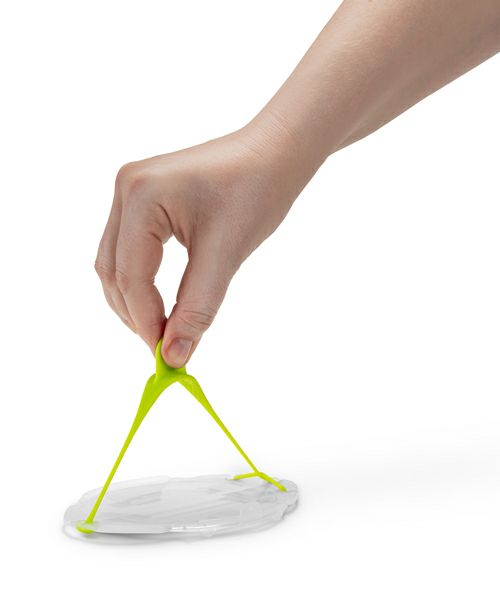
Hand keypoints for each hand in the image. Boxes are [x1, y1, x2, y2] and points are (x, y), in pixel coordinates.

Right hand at [95, 119, 312, 366]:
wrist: (276, 152)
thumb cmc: (257, 191)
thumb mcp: (226, 253)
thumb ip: (198, 307)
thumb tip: (175, 356)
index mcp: (142, 196)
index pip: (131, 275)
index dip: (145, 321)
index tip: (166, 355)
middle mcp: (126, 188)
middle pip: (113, 270)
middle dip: (134, 313)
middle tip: (163, 347)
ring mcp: (131, 190)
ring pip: (116, 261)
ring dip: (134, 299)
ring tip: (162, 329)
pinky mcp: (143, 197)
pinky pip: (129, 248)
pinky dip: (141, 279)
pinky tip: (161, 300)